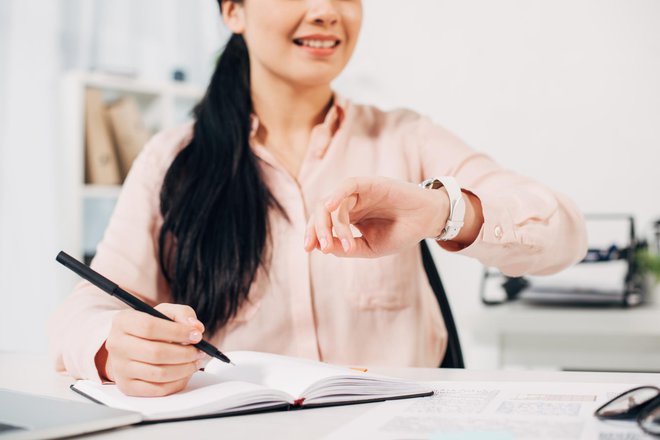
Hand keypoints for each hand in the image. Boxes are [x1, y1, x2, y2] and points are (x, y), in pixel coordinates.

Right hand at [97, 303, 207, 396]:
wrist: (130, 346)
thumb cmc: (151, 328)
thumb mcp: (165, 312)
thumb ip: (183, 314)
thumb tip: (196, 327)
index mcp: (123, 322)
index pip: (150, 327)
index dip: (177, 332)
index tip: (196, 335)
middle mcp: (117, 345)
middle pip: (156, 353)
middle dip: (185, 353)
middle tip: (199, 351)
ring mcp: (120, 368)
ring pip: (159, 373)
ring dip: (184, 368)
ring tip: (195, 361)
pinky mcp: (127, 387)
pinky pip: (158, 389)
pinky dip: (178, 382)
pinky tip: (185, 372)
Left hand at [304, 176, 449, 257]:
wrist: (426, 222)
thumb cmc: (400, 233)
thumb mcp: (371, 247)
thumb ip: (347, 248)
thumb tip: (324, 248)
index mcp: (348, 218)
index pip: (322, 223)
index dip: (312, 234)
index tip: (308, 249)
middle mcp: (350, 204)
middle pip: (322, 212)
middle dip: (317, 229)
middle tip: (322, 247)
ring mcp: (358, 193)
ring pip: (332, 203)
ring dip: (331, 224)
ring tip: (337, 242)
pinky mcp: (370, 183)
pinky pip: (348, 185)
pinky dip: (337, 194)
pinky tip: (330, 207)